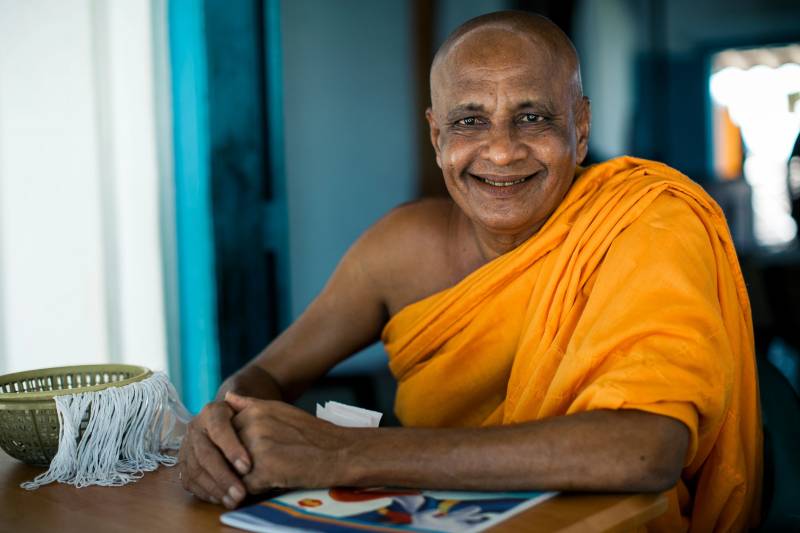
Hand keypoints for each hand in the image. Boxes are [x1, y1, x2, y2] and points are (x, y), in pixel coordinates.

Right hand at [178, 400, 251, 507]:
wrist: (231, 420)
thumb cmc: (247, 418)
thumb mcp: (251, 408)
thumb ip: (248, 405)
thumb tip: (233, 398)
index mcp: (211, 412)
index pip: (219, 430)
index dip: (232, 449)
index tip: (247, 466)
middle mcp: (195, 428)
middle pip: (206, 455)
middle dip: (224, 476)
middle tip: (241, 493)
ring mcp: (186, 447)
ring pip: (196, 471)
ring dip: (215, 489)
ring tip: (234, 501)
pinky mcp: (183, 464)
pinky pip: (191, 482)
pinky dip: (206, 493)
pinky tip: (222, 500)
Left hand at [226, 392, 353, 492]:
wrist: (340, 451)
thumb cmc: (313, 433)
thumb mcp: (280, 409)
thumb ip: (251, 404)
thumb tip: (228, 396)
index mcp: (254, 410)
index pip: (226, 433)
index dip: (239, 446)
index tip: (258, 449)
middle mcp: (252, 425)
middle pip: (227, 452)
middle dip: (239, 462)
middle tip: (267, 462)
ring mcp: (256, 448)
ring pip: (234, 470)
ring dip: (246, 476)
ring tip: (271, 470)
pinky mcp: (264, 470)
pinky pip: (245, 487)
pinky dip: (256, 489)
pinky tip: (275, 480)